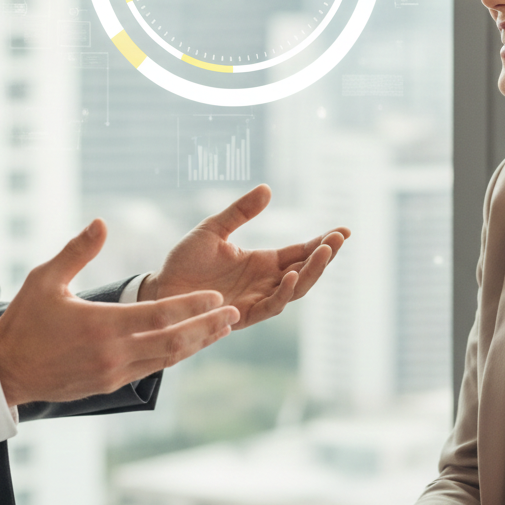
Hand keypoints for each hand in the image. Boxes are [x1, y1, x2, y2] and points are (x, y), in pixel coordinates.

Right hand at [0, 219, 239, 406]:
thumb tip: (102, 222)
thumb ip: (77, 251)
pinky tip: (189, 343)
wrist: (6, 371)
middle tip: (234, 314)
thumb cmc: (25, 320)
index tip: (217, 296)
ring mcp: (114, 373)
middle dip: (206, 327)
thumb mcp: (45, 279)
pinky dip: (175, 355)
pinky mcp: (110, 383)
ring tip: (222, 328)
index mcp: (101, 326)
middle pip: (173, 342)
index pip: (159, 316)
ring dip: (196, 343)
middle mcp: (113, 353)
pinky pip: (152, 368)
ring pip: (167, 359)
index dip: (191, 306)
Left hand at [139, 184, 348, 328]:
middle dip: (323, 256)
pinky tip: (290, 276)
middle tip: (339, 239)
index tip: (344, 231)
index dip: (322, 243)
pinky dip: (283, 292)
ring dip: (310, 273)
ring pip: (294, 290)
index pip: (300, 251)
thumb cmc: (185, 261)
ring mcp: (256, 299)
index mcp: (262, 261)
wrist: (160, 290)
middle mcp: (264, 282)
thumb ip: (240, 212)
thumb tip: (268, 189)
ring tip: (321, 253)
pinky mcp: (242, 315)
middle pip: (305, 271)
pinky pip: (269, 306)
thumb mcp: (213, 229)